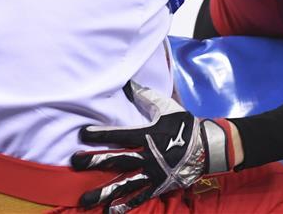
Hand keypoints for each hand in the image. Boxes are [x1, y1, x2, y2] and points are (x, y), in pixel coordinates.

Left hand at [72, 82, 237, 212]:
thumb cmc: (183, 124)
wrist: (207, 147)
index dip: (100, 135)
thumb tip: (127, 82)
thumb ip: (145, 96)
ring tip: (85, 199)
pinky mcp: (160, 186)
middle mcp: (148, 156)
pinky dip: (126, 205)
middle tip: (75, 163)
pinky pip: (141, 197)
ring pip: (125, 183)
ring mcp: (153, 174)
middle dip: (95, 161)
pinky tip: (111, 212)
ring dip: (104, 192)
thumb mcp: (166, 106)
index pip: (119, 135)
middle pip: (118, 160)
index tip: (82, 134)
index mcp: (148, 135)